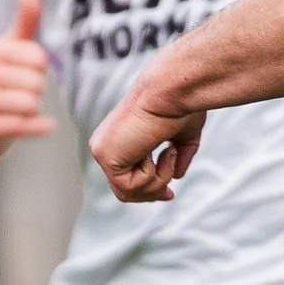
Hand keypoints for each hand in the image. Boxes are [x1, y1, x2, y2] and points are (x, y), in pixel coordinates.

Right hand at [0, 0, 56, 143]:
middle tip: (30, 92)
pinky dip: (34, 126)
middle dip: (38, 88)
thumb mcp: (5, 49)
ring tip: (30, 107)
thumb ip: (23, 23)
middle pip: (34, 81)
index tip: (32, 70)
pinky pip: (14, 126)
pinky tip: (48, 125)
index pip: (35, 56)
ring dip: (34, 108)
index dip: (40, 65)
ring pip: (26, 103)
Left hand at [90, 82, 206, 201]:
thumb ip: (176, 157)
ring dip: (157, 181)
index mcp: (121, 138)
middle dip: (151, 194)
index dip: (148, 189)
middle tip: (170, 194)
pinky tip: (161, 152)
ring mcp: (102, 149)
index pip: (126, 177)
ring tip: (169, 153)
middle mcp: (106, 144)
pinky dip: (151, 177)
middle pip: (123, 190)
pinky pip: (127, 187)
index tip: (170, 194)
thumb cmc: (181, 105)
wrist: (174, 90)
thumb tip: (178, 176)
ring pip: (127, 192)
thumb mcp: (181, 137)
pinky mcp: (103, 154)